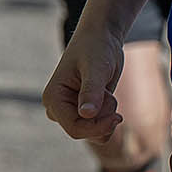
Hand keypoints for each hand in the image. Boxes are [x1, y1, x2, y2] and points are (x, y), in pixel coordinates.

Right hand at [42, 26, 125, 142]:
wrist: (102, 38)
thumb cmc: (96, 47)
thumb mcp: (96, 68)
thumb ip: (91, 91)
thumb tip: (86, 114)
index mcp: (53, 98)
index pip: (74, 129)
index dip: (97, 128)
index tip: (117, 117)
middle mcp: (58, 108)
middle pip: (84, 133)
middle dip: (102, 117)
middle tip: (107, 92)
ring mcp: (70, 111)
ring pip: (94, 133)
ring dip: (106, 115)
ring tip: (105, 90)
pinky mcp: (82, 111)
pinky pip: (99, 127)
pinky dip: (108, 114)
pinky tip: (106, 95)